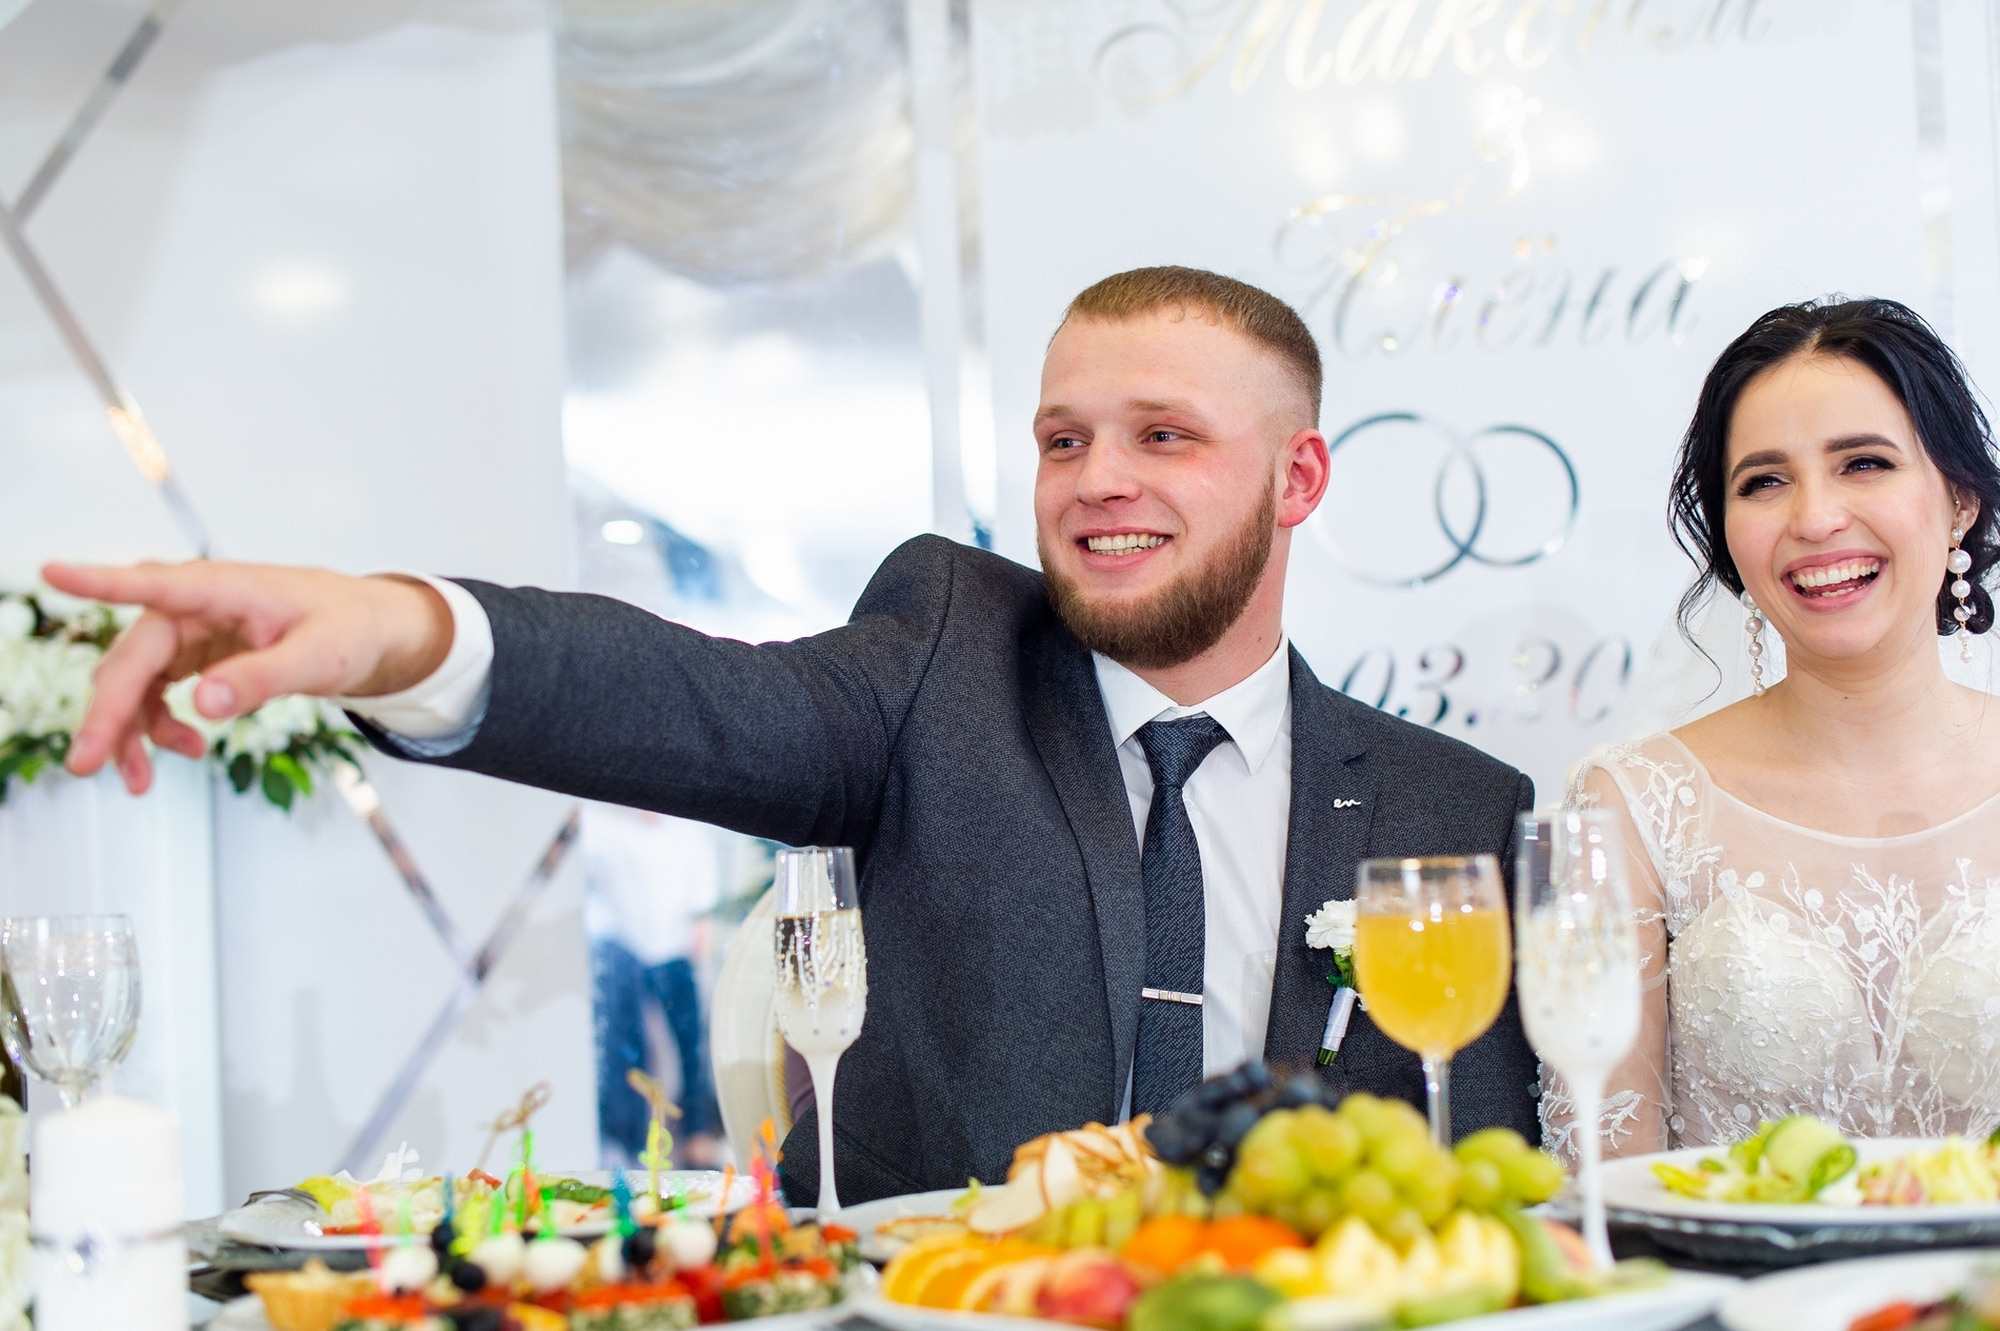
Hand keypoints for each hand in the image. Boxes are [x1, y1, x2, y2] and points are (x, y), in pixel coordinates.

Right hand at [39, 560, 454, 794]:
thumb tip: (204, 703)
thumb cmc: (348, 628)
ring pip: (134, 681)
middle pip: (131, 657)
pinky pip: (154, 692)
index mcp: (223, 588)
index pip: (152, 584)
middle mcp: (194, 605)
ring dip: (128, 730)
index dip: (98, 582)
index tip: (51, 573)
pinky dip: (156, 726)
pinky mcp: (193, 653)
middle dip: (106, 713)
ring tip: (139, 780)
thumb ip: (263, 678)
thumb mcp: (320, 658)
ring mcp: (188, 630)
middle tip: (88, 764)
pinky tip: (185, 749)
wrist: (367, 628)